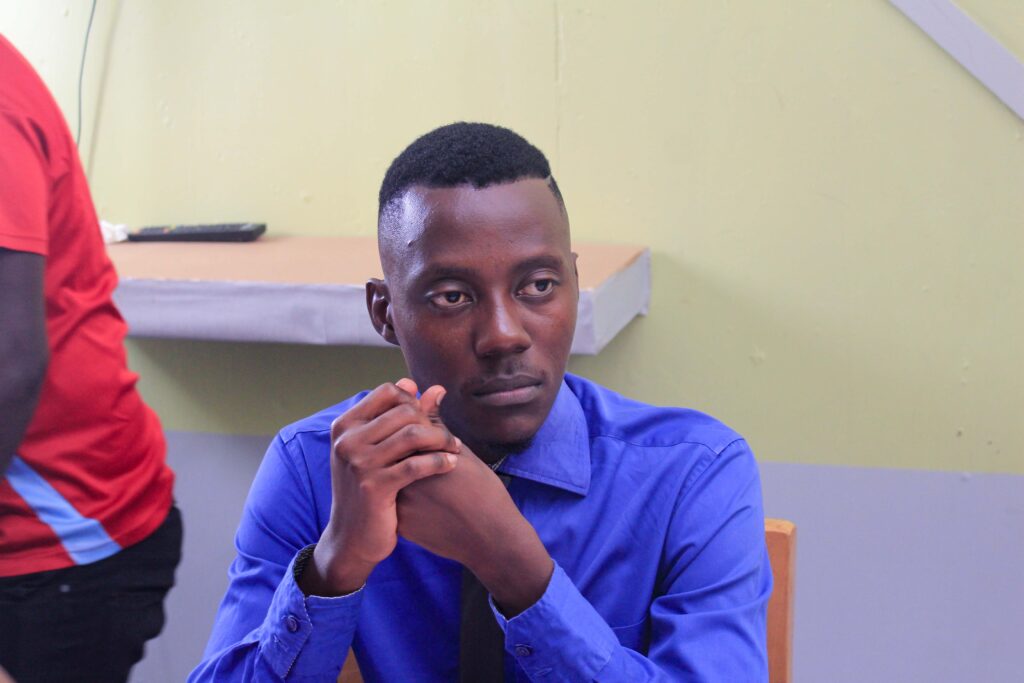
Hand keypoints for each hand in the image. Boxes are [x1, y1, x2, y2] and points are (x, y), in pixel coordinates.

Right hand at [300, 379, 459, 596]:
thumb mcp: (376, 450)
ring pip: (413, 434)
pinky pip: (417, 464)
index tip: (428, 419)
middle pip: (404, 411)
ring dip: (442, 439)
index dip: (413, 401)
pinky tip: (451, 464)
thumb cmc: (368, 488)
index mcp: (345, 425)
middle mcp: (348, 440)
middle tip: (449, 438)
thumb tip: (435, 389)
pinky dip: (440, 461)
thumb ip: (402, 418)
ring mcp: (359, 463)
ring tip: (455, 449)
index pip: (388, 392)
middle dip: (433, 422)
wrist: (351, 537)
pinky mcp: (374, 487)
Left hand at [397, 443, 553, 615]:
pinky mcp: (400, 525)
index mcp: (421, 456)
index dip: (423, 437)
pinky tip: (431, 505)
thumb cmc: (483, 491)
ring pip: (394, 481)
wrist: (491, 537)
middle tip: (438, 474)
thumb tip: (430, 395)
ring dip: (407, 478)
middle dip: (411, 456)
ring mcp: (399, 504)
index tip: (439, 448)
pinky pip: (396, 505)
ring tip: (435, 489)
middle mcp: (404, 478)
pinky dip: (409, 501)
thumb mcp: (463, 453)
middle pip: (397, 457)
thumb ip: (438, 426)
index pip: (406, 433)